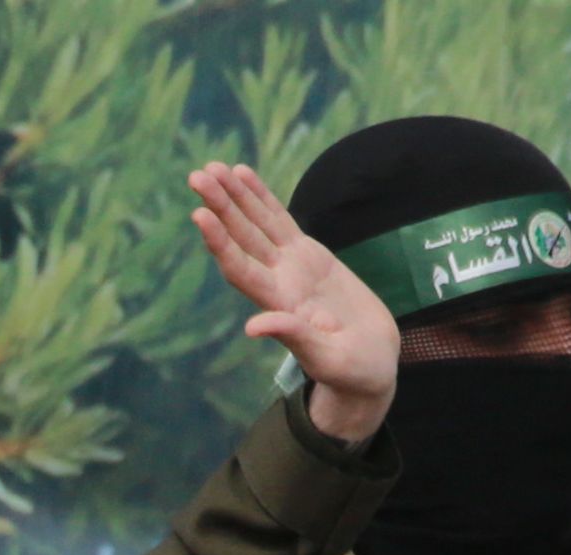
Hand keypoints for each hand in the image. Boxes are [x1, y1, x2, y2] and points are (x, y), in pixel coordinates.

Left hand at [192, 162, 392, 444]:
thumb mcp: (328, 358)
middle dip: (221, 207)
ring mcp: (291, 268)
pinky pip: (279, 221)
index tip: (200, 214)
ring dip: (234, 197)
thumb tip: (252, 327)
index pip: (241, 269)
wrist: (372, 363)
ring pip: (256, 225)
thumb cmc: (354, 371)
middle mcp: (278, 284)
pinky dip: (261, 198)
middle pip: (242, 240)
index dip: (220, 243)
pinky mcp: (309, 257)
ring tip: (212, 168)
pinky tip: (242, 174)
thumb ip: (294, 337)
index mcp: (280, 306)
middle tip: (198, 175)